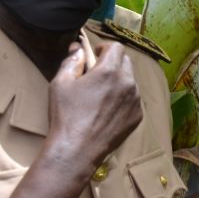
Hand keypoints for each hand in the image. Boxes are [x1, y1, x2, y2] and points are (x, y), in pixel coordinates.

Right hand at [45, 42, 143, 176]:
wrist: (77, 150)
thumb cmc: (66, 116)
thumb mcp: (60, 83)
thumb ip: (71, 61)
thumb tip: (78, 48)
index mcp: (109, 71)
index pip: (116, 47)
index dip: (104, 48)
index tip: (94, 55)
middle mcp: (128, 83)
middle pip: (125, 62)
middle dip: (112, 63)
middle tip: (95, 75)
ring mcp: (135, 100)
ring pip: (130, 81)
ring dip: (118, 81)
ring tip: (100, 95)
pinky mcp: (138, 115)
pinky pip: (133, 99)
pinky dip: (123, 99)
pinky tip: (107, 110)